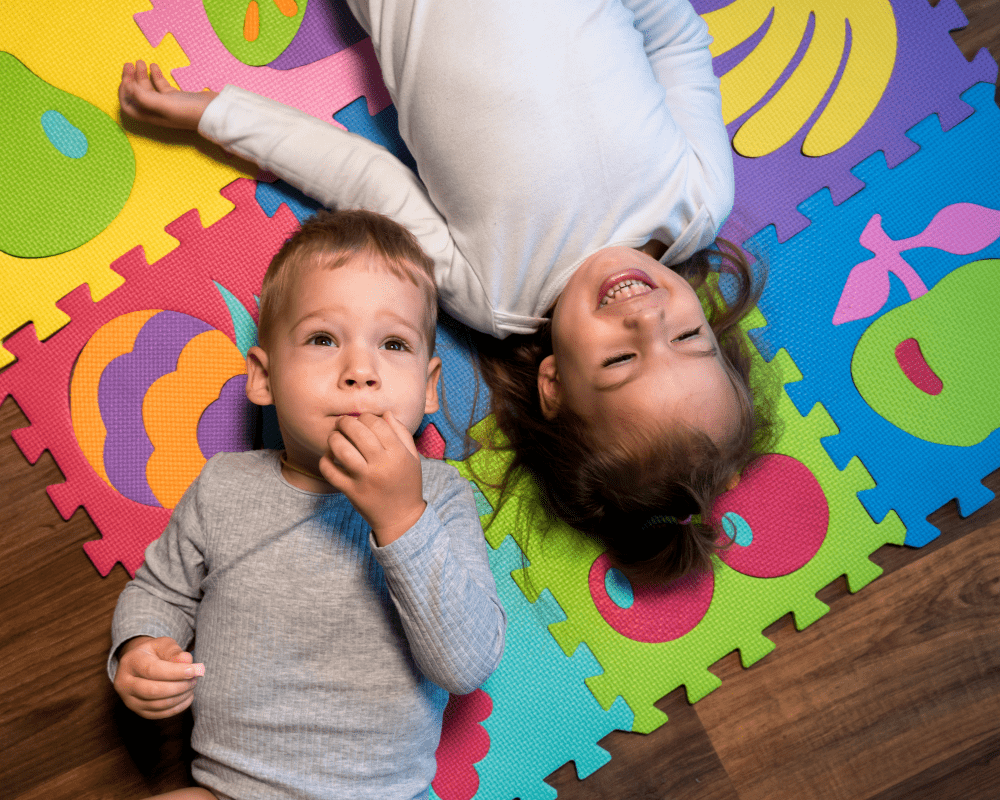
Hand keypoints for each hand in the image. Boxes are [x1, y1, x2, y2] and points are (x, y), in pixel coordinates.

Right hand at [114, 636, 203, 718]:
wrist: (141, 663)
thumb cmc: (156, 652)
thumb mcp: (164, 645)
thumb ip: (175, 652)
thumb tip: (187, 661)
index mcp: (130, 662)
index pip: (152, 670)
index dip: (175, 672)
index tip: (193, 670)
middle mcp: (124, 683)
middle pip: (152, 691)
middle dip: (178, 686)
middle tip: (194, 679)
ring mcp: (129, 700)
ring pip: (157, 705)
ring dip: (180, 697)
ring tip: (192, 686)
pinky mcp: (138, 711)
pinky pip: (159, 714)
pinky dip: (177, 707)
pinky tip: (187, 696)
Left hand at [118, 60, 216, 129]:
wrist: (214, 112)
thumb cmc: (189, 111)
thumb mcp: (164, 104)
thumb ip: (144, 97)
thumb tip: (128, 87)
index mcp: (151, 115)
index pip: (129, 106)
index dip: (124, 92)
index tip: (127, 77)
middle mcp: (157, 111)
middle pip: (137, 95)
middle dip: (131, 79)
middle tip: (130, 64)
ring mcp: (167, 104)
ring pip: (148, 88)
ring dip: (142, 75)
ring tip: (140, 61)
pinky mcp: (176, 97)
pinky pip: (161, 86)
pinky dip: (156, 75)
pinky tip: (155, 66)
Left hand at [319, 412, 426, 545]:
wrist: (401, 518)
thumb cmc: (407, 484)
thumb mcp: (412, 457)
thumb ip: (401, 433)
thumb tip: (386, 413)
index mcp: (398, 454)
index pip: (377, 423)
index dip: (366, 417)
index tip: (363, 420)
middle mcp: (381, 465)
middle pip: (357, 432)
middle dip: (346, 422)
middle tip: (343, 422)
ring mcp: (364, 479)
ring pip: (341, 449)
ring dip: (334, 438)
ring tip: (335, 436)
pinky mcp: (351, 491)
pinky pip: (330, 471)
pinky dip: (325, 460)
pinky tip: (329, 456)